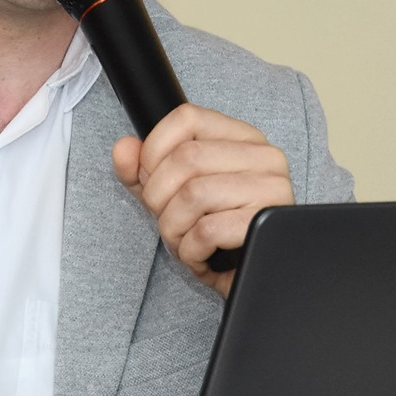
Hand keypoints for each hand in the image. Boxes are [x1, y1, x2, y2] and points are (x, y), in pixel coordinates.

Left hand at [112, 103, 293, 296]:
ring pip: (193, 194)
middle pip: (186, 158)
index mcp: (242, 138)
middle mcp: (263, 156)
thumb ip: (142, 169)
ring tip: (184, 240)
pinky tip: (201, 255)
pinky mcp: (266, 223)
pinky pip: (207, 230)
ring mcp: (272, 188)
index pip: (187, 118)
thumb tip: (124, 148)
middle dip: (159, 197)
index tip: (151, 179)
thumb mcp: (170, 195)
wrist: (247, 278)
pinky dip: (191, 251)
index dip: (154, 150)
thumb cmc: (214, 233)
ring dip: (174, 228)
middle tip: (167, 220)